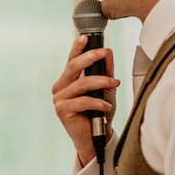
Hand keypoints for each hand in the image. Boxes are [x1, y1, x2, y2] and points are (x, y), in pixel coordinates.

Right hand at [53, 34, 118, 165]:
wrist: (96, 138)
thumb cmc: (99, 113)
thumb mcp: (106, 89)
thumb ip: (106, 71)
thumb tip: (108, 52)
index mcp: (67, 80)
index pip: (72, 60)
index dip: (77, 48)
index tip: (85, 37)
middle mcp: (60, 87)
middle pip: (73, 67)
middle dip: (89, 58)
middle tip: (104, 53)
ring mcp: (59, 99)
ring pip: (81, 83)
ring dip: (101, 82)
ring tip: (115, 84)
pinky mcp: (62, 110)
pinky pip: (82, 101)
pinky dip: (97, 102)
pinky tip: (106, 106)